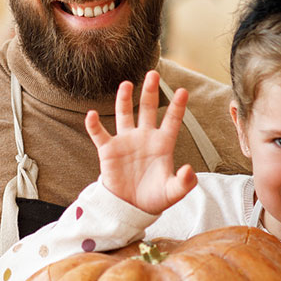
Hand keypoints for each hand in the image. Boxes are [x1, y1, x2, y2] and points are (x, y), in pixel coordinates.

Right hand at [84, 69, 196, 213]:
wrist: (131, 207)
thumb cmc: (154, 198)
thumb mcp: (173, 192)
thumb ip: (184, 182)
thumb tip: (189, 170)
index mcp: (162, 144)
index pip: (172, 121)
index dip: (177, 106)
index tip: (183, 91)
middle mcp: (144, 137)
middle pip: (147, 109)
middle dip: (150, 91)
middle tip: (153, 74)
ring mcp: (126, 141)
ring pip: (124, 114)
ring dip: (124, 99)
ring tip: (126, 84)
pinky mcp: (109, 150)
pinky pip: (99, 134)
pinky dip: (94, 125)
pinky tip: (91, 115)